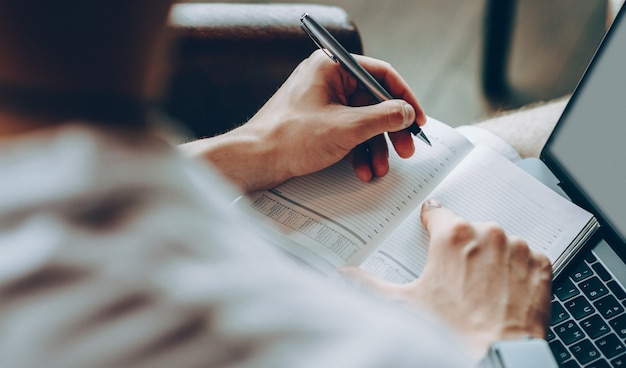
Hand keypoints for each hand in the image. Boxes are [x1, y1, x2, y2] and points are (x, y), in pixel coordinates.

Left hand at [181, 50, 424, 192]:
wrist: (255, 160)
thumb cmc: (288, 137)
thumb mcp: (347, 127)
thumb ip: (383, 117)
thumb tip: (406, 113)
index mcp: (331, 67)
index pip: (380, 74)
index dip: (404, 98)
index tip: (417, 119)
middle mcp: (327, 80)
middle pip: (373, 101)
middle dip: (390, 130)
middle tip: (404, 149)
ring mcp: (321, 102)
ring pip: (361, 121)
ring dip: (375, 147)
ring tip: (380, 168)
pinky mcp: (317, 122)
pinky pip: (347, 132)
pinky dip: (358, 151)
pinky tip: (363, 169)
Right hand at [338, 199, 552, 358]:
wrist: (497, 358)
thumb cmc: (452, 332)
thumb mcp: (402, 306)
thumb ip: (366, 284)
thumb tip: (342, 275)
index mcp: (453, 234)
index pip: (438, 213)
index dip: (432, 222)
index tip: (432, 223)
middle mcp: (488, 233)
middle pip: (470, 230)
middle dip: (463, 249)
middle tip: (455, 278)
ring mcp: (517, 248)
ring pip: (499, 244)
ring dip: (491, 260)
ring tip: (481, 290)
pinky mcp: (540, 266)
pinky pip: (526, 258)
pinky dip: (516, 271)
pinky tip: (504, 292)